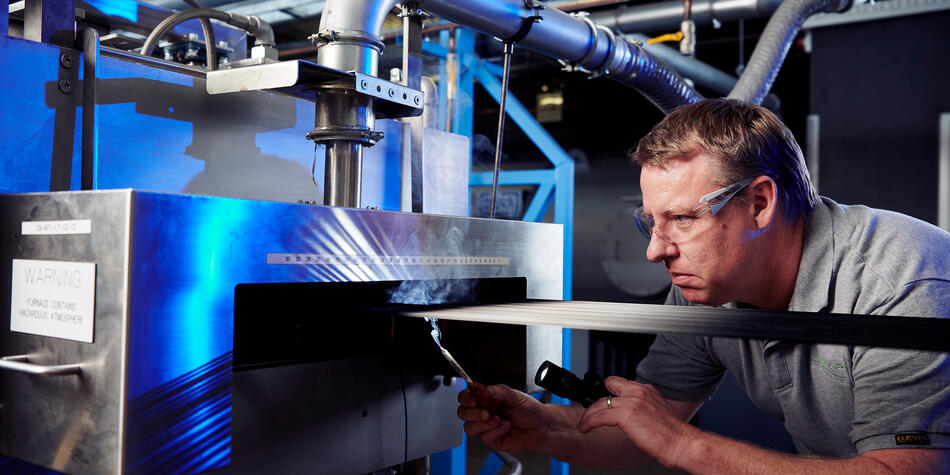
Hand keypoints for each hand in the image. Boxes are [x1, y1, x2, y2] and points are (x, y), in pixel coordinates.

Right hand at [457, 383, 548, 452]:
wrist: (541, 425)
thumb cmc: (528, 409)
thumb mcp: (514, 395)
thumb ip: (497, 391)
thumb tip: (483, 389)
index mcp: (485, 399)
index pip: (465, 397)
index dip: (465, 398)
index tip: (473, 400)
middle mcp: (482, 412)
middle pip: (462, 413)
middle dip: (472, 413)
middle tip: (486, 413)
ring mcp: (485, 427)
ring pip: (469, 427)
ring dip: (483, 424)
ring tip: (498, 419)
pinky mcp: (491, 439)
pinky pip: (484, 437)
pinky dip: (495, 430)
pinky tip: (505, 426)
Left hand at [576, 376, 696, 468]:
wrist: (683, 444)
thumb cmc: (674, 436)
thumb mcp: (657, 414)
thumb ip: (643, 410)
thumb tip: (630, 418)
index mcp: (648, 390)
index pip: (622, 384)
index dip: (611, 394)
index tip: (603, 404)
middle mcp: (639, 392)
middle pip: (609, 387)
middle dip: (598, 400)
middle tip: (591, 412)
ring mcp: (632, 401)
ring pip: (601, 403)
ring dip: (589, 414)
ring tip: (584, 424)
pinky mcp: (625, 414)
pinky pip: (599, 416)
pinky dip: (589, 422)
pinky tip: (585, 428)